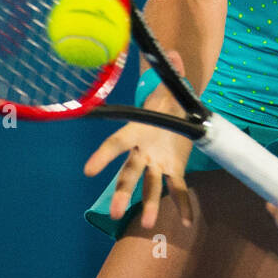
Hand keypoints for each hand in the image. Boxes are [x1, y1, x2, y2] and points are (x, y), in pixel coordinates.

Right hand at [83, 50, 195, 229]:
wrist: (181, 114)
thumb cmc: (168, 103)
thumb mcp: (171, 90)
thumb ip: (171, 74)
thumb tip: (172, 52)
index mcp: (137, 131)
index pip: (116, 144)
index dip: (103, 156)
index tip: (88, 171)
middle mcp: (143, 151)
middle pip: (129, 173)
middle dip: (123, 192)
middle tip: (115, 213)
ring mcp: (157, 163)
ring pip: (149, 185)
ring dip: (148, 204)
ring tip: (148, 224)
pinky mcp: (174, 170)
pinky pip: (177, 189)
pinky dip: (183, 205)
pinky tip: (188, 221)